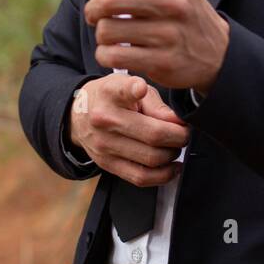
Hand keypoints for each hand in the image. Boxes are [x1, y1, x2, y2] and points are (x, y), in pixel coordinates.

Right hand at [69, 72, 189, 186]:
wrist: (78, 115)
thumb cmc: (112, 97)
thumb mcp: (129, 86)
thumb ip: (155, 103)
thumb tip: (178, 123)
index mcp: (110, 93)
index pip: (122, 91)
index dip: (134, 89)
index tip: (140, 88)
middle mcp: (104, 119)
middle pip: (152, 134)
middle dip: (178, 137)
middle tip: (184, 133)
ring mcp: (104, 145)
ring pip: (151, 158)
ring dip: (172, 155)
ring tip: (176, 146)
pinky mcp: (106, 164)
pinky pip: (140, 177)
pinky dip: (163, 175)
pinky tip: (172, 166)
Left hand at [83, 0, 228, 92]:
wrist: (217, 53)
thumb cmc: (177, 10)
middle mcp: (172, 5)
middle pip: (110, 0)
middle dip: (93, 9)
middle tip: (95, 14)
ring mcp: (169, 35)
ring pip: (107, 31)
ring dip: (101, 35)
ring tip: (110, 35)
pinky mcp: (163, 63)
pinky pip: (114, 57)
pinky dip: (105, 55)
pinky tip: (114, 52)